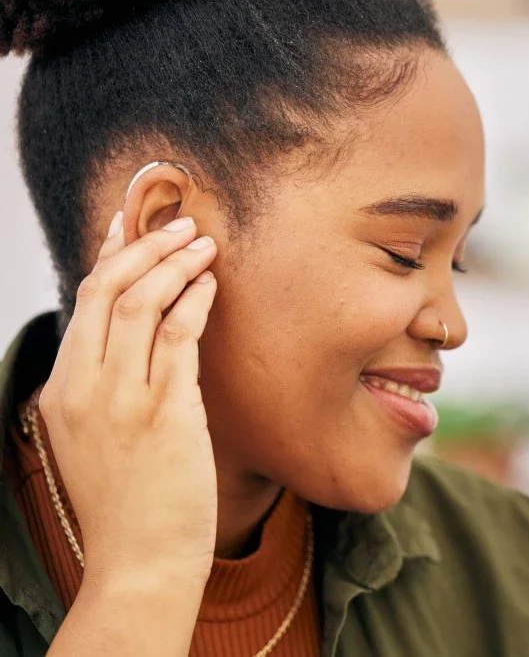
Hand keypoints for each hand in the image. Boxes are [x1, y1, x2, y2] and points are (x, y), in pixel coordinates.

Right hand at [36, 212, 218, 585]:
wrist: (141, 562)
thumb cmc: (130, 502)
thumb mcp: (96, 438)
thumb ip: (107, 387)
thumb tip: (139, 335)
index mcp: (60, 392)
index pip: (82, 303)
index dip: (110, 255)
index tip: (129, 221)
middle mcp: (84, 389)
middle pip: (107, 290)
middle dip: (146, 245)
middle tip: (184, 223)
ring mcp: (123, 401)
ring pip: (142, 305)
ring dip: (177, 264)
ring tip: (206, 244)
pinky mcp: (166, 414)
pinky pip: (179, 339)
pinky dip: (196, 303)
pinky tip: (213, 286)